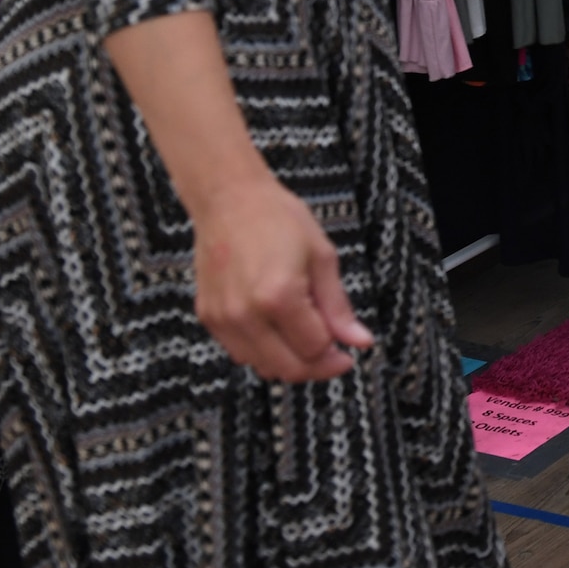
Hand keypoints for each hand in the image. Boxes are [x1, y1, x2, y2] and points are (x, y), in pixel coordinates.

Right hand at [189, 171, 375, 382]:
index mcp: (279, 296)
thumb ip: (338, 307)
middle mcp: (245, 313)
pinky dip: (263, 351)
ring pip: (262, 367)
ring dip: (289, 361)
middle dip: (316, 367)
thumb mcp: (321, 257)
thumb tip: (360, 342)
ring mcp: (223, 319)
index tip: (349, 350)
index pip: (314, 349)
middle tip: (333, 353)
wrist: (229, 199)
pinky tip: (278, 328)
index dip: (336, 353)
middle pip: (287, 368)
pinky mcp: (208, 318)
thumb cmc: (278, 218)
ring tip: (306, 335)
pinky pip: (240, 353)